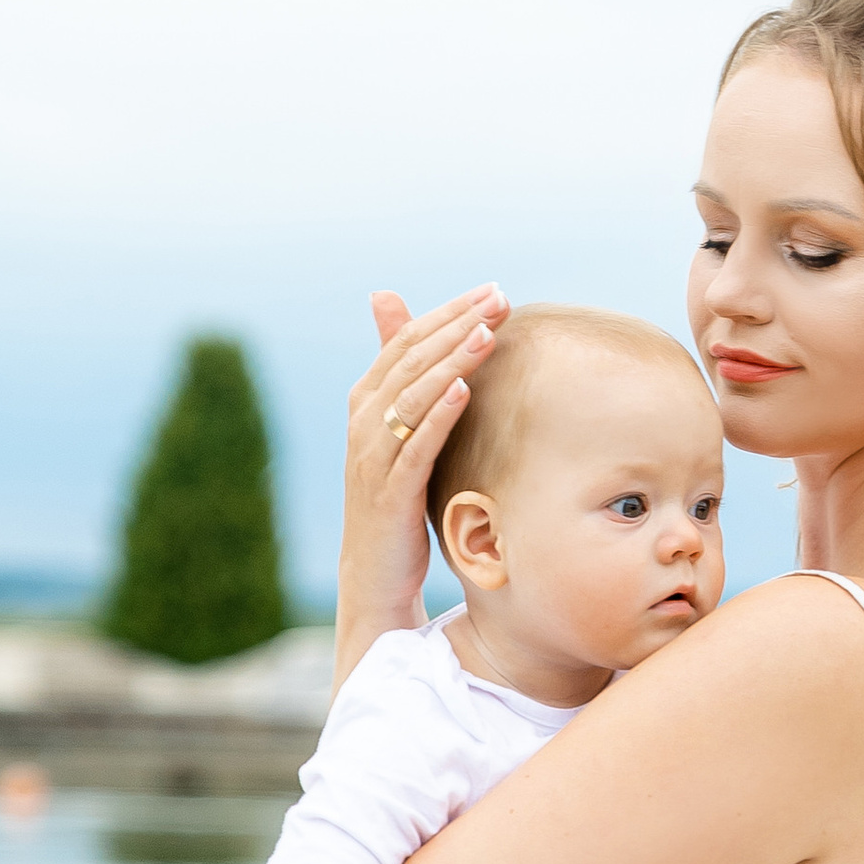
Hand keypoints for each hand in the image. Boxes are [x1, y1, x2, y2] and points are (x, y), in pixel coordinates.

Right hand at [335, 282, 507, 676]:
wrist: (373, 572)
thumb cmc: (395, 495)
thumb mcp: (401, 435)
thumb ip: (407, 380)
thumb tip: (400, 316)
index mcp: (365, 401)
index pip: (407, 341)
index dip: (448, 313)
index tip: (492, 291)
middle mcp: (364, 423)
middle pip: (411, 360)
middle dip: (457, 326)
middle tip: (499, 299)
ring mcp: (373, 457)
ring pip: (413, 396)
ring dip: (452, 361)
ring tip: (487, 333)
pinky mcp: (389, 493)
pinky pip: (416, 447)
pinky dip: (438, 415)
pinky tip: (463, 391)